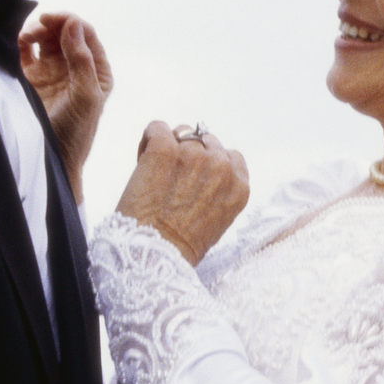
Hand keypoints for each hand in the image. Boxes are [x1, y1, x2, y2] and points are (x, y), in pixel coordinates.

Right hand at [20, 13, 111, 197]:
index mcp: (97, 70)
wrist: (52, 160)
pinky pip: (27, 51)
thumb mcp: (86, 96)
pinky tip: (19, 43)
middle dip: (52, 25)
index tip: (52, 19)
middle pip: (65, 32)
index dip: (70, 21)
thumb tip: (74, 24)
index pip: (86, 33)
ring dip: (37, 31)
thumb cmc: (76, 132)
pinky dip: (22, 42)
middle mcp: (76, 68)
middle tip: (38, 27)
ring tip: (27, 38)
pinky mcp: (32, 78)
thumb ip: (82, 59)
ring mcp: (53, 72)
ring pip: (46, 38)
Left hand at [116, 122, 248, 265]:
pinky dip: (148, 139)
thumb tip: (203, 172)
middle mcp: (221, 167)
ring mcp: (194, 156)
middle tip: (171, 178)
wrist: (153, 256)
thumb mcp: (217, 220)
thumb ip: (218, 190)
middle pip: (206, 141)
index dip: (210, 163)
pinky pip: (157, 127)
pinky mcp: (165, 149)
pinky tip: (143, 158)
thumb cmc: (180, 246)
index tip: (194, 179)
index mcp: (239, 186)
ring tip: (155, 172)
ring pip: (182, 132)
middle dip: (190, 154)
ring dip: (169, 146)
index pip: (230, 155)